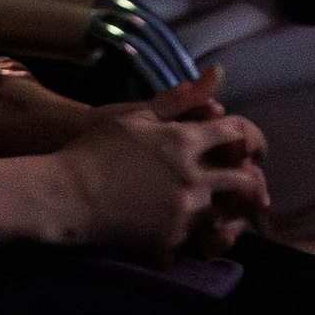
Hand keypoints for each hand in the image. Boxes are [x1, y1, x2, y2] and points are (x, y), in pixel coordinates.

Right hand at [16, 90, 269, 261]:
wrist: (68, 196)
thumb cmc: (96, 149)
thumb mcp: (135, 115)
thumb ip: (180, 99)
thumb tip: (217, 73)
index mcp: (185, 142)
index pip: (233, 135)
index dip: (241, 136)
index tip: (237, 141)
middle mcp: (193, 179)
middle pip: (241, 180)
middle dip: (247, 178)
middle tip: (243, 180)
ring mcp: (183, 213)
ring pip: (224, 212)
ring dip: (224, 207)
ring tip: (216, 205)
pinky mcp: (171, 241)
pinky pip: (197, 238)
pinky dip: (195, 231)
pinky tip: (183, 224)